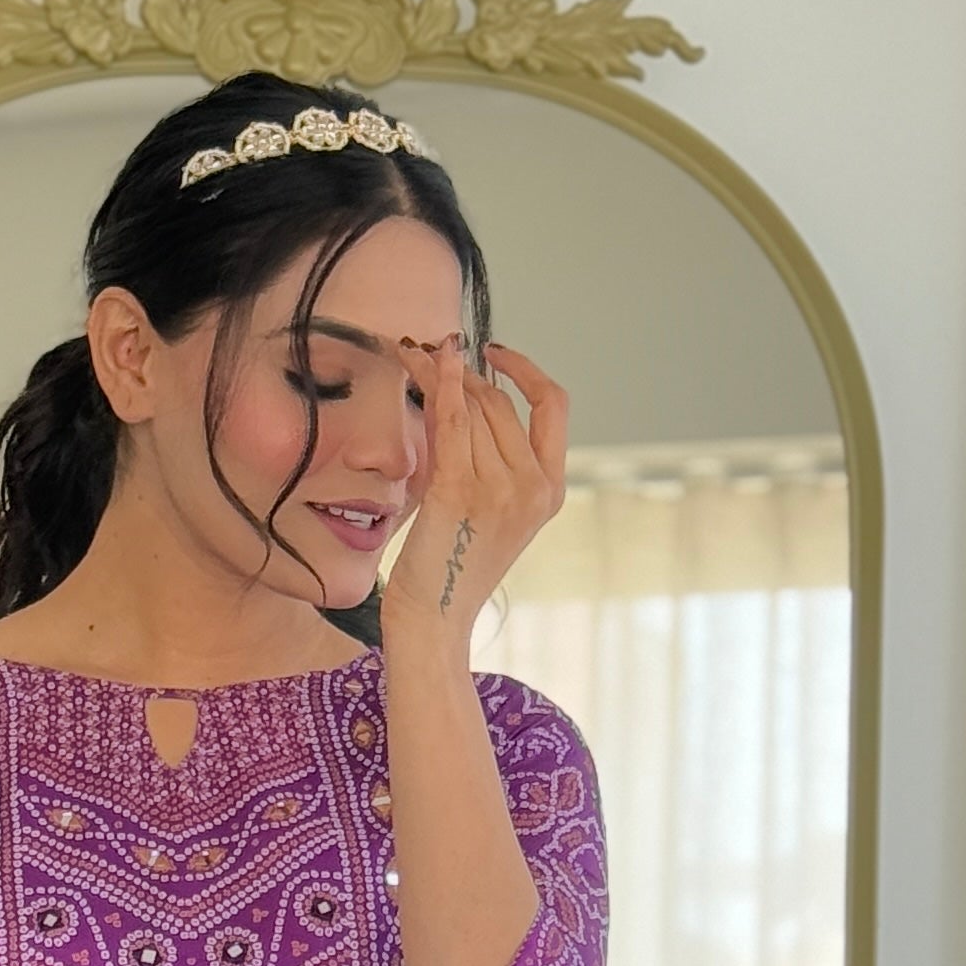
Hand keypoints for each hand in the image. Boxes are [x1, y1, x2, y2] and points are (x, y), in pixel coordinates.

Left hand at [380, 342, 567, 652]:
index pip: (552, 406)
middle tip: (430, 349)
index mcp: (551, 490)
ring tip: (413, 352)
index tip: (493, 353)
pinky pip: (449, 421)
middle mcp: (534, 486)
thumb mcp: (490, 506)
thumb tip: (468, 388)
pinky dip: (437, 384)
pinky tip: (422, 361)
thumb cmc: (453, 564)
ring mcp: (500, 488)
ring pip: (472, 407)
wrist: (435, 617)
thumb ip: (491, 454)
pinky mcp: (460, 490)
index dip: (526, 370)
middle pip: (501, 403)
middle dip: (464, 370)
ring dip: (440, 371)